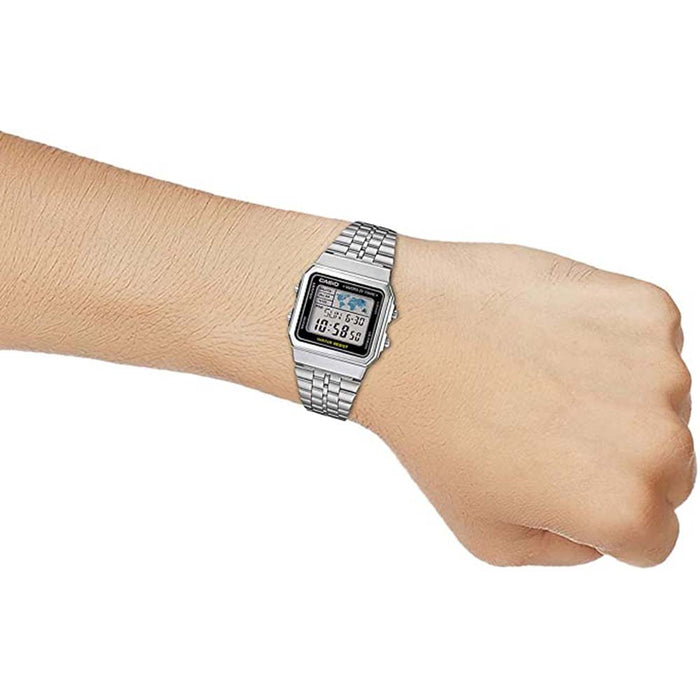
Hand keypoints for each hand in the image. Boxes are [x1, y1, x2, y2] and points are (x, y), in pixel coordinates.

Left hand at [354, 237, 694, 565]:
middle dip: (616, 458)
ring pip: (661, 402)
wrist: (404, 331)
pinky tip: (552, 341)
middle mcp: (658, 439)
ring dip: (616, 397)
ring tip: (539, 380)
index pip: (654, 536)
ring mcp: (657, 365)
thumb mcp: (487, 535)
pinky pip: (650, 342)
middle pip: (669, 468)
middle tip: (543, 429)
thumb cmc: (434, 427)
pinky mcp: (644, 307)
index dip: (602, 516)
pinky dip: (613, 344)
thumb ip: (564, 550)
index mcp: (622, 506)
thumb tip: (601, 534)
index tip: (559, 482)